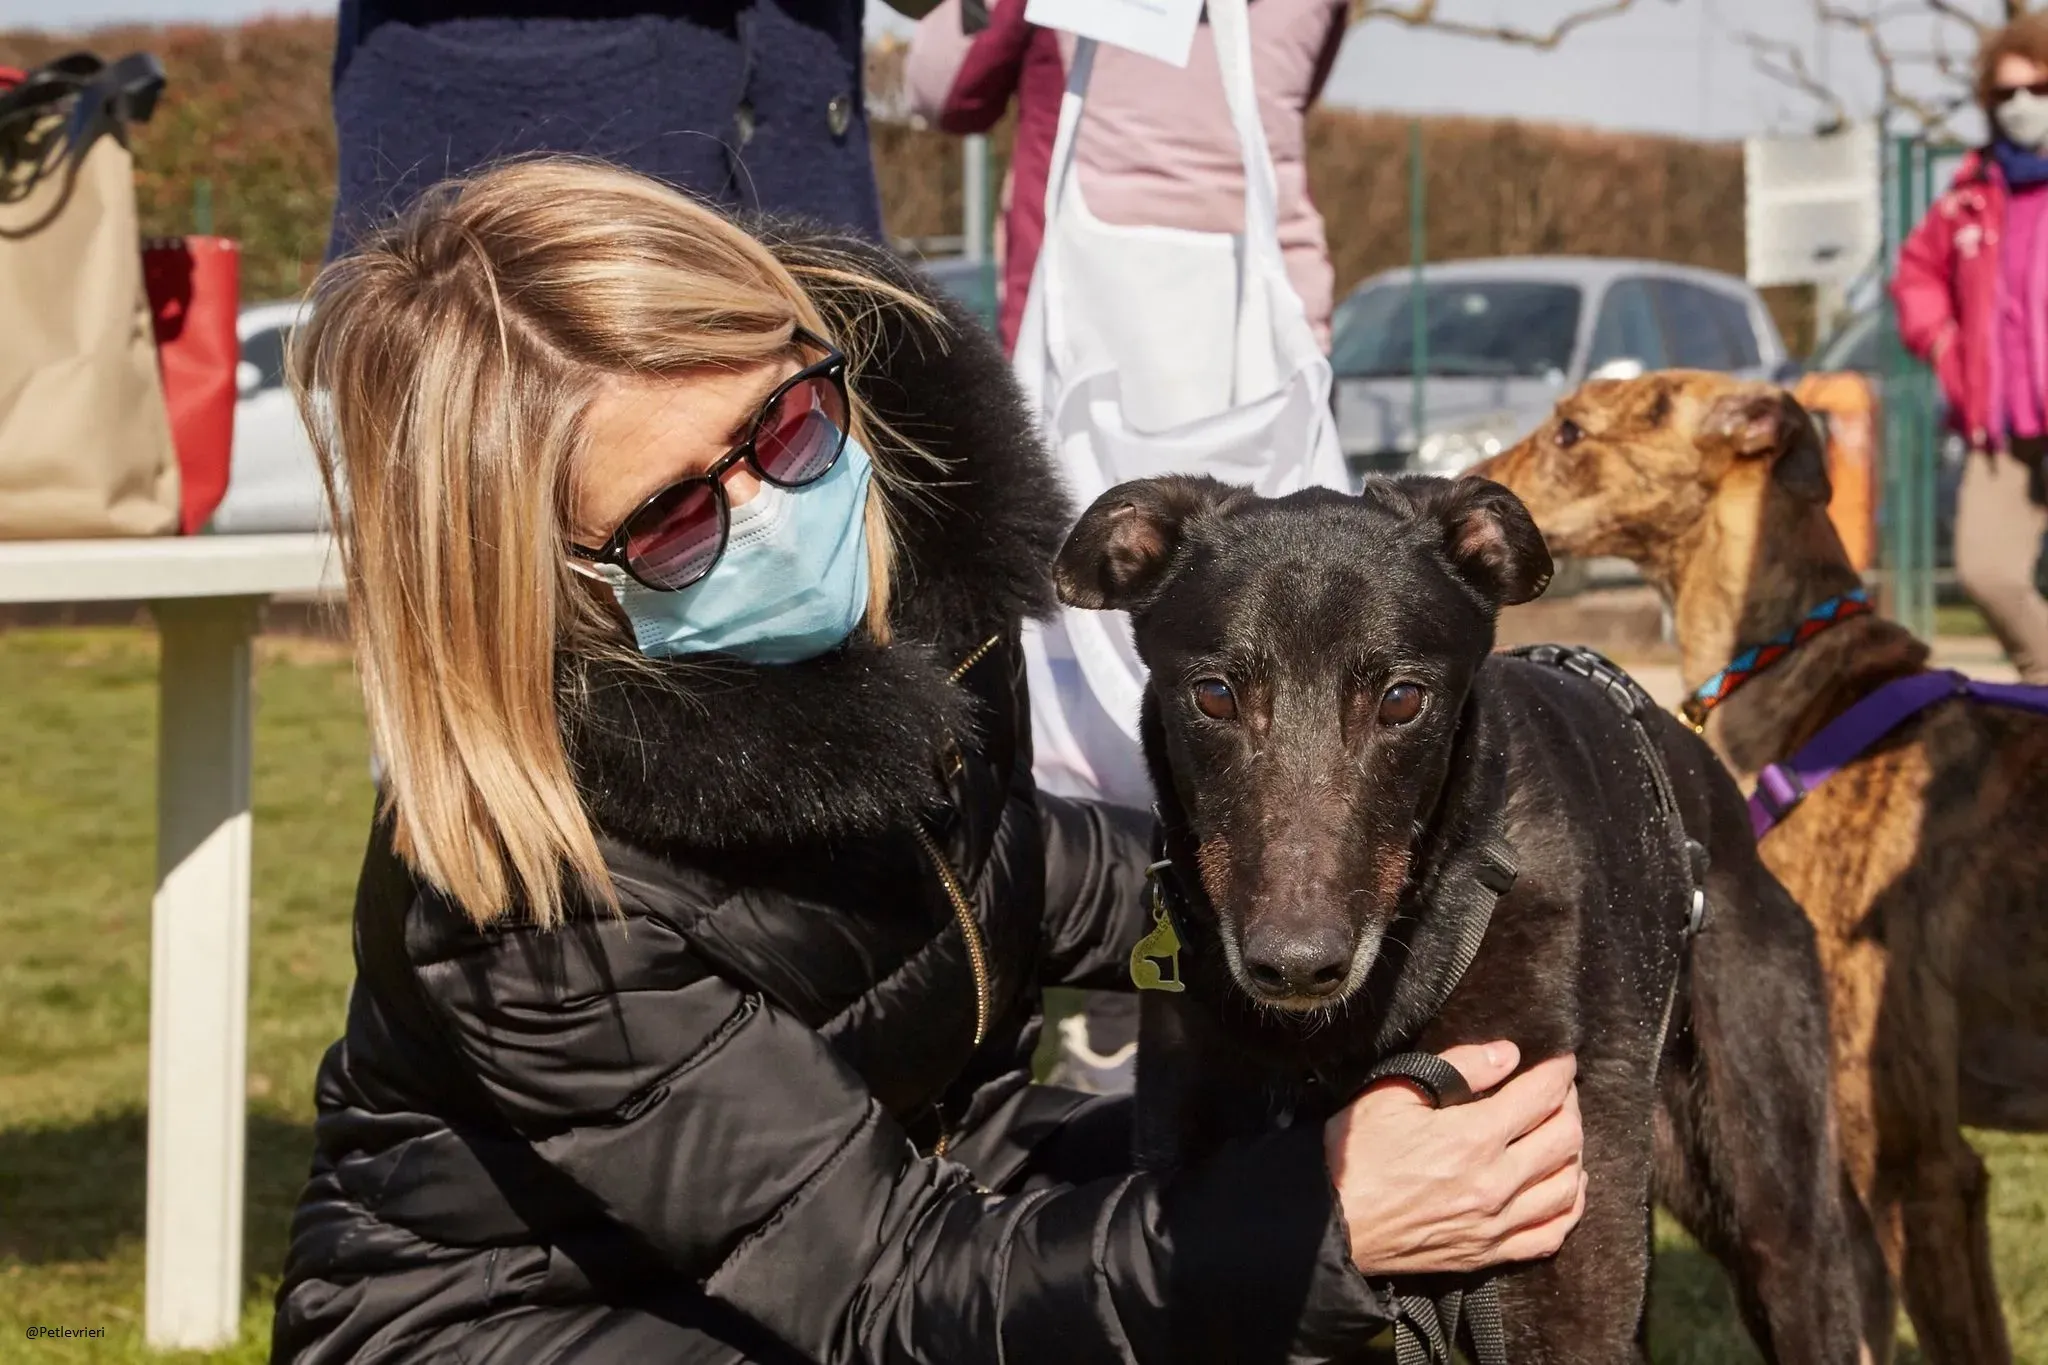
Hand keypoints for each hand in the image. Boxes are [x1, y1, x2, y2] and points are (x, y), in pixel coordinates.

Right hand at [1322, 1043, 1584, 1275]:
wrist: (1330, 1224)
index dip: (1559, 1070)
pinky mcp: (1489, 1254)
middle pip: (1566, 1139)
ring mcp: (1496, 1224)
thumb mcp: (1394, 1093)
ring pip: (1567, 1187)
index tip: (1560, 1058)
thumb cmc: (1354, 1153)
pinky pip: (1552, 1235)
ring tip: (1560, 1133)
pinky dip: (1568, 1208)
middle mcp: (1495, 1183)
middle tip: (1557, 1090)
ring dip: (1574, 1154)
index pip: (1542, 1095)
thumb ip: (1457, 1068)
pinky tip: (1564, 1188)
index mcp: (1472, 1138)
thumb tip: (1508, 1054)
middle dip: (1569, 1105)